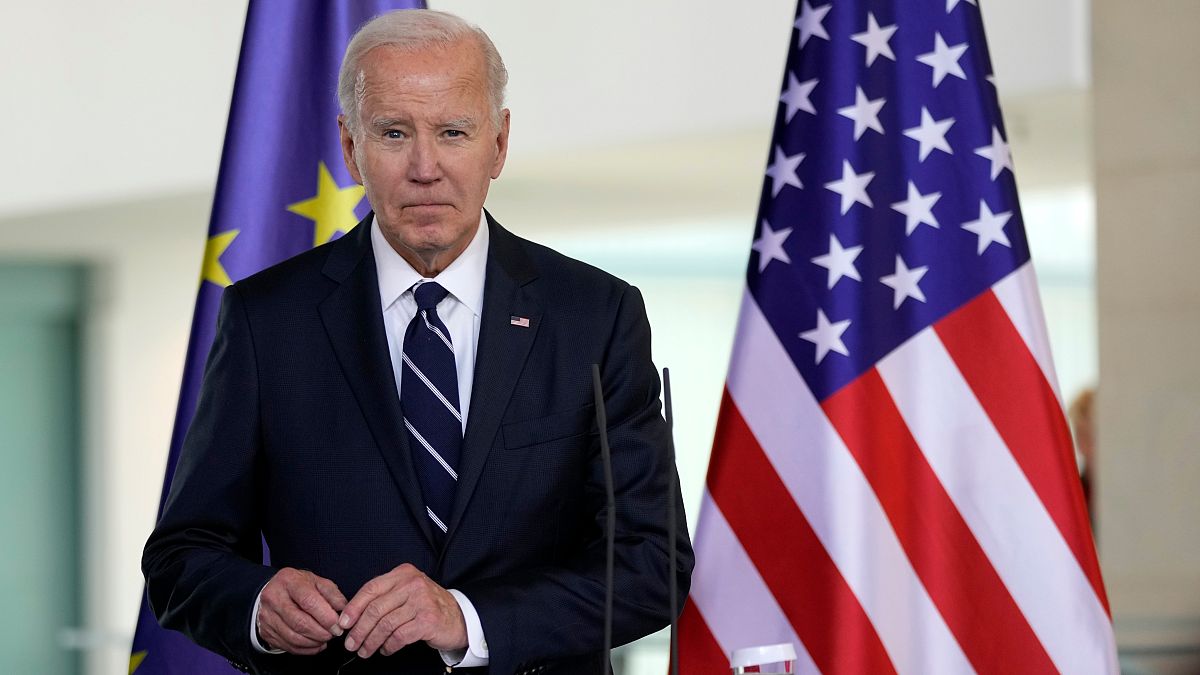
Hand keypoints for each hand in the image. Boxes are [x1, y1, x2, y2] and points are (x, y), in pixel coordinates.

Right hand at [256, 568, 347, 654]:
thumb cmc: (297, 587)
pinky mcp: (266, 632)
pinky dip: (305, 649)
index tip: (338, 625)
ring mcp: (267, 617)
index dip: (326, 617)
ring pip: (293, 637)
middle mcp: (274, 598)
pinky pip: (288, 646)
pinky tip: (315, 644)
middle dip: (321, 632)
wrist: (272, 592)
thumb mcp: (316, 582)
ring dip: (314, 642)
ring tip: (325, 638)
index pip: (308, 601)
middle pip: (299, 622)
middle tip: (334, 634)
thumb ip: (332, 594)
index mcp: (289, 581)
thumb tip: (343, 610)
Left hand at [339, 563, 466, 657]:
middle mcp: (412, 583)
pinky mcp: (428, 620)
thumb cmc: (428, 606)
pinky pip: (399, 636)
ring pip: (385, 624)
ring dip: (371, 641)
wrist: (460, 617)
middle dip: (359, 630)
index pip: (371, 588)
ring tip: (365, 651)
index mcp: (403, 573)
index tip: (343, 623)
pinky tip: (385, 649)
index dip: (353, 607)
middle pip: (375, 609)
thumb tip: (353, 616)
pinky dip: (388, 646)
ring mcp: (422, 601)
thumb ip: (385, 598)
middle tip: (351, 643)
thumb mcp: (407, 593)